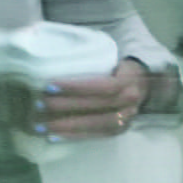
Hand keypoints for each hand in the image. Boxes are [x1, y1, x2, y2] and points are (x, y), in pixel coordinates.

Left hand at [29, 58, 153, 141]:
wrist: (142, 83)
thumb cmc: (116, 67)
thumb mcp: (109, 56)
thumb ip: (88, 55)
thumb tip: (47, 46)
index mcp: (128, 79)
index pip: (102, 85)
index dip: (76, 87)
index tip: (50, 85)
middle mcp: (130, 100)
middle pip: (97, 105)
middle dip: (67, 106)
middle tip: (41, 104)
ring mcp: (127, 117)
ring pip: (97, 123)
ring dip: (68, 125)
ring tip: (43, 126)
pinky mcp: (120, 130)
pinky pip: (96, 136)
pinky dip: (75, 136)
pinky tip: (55, 136)